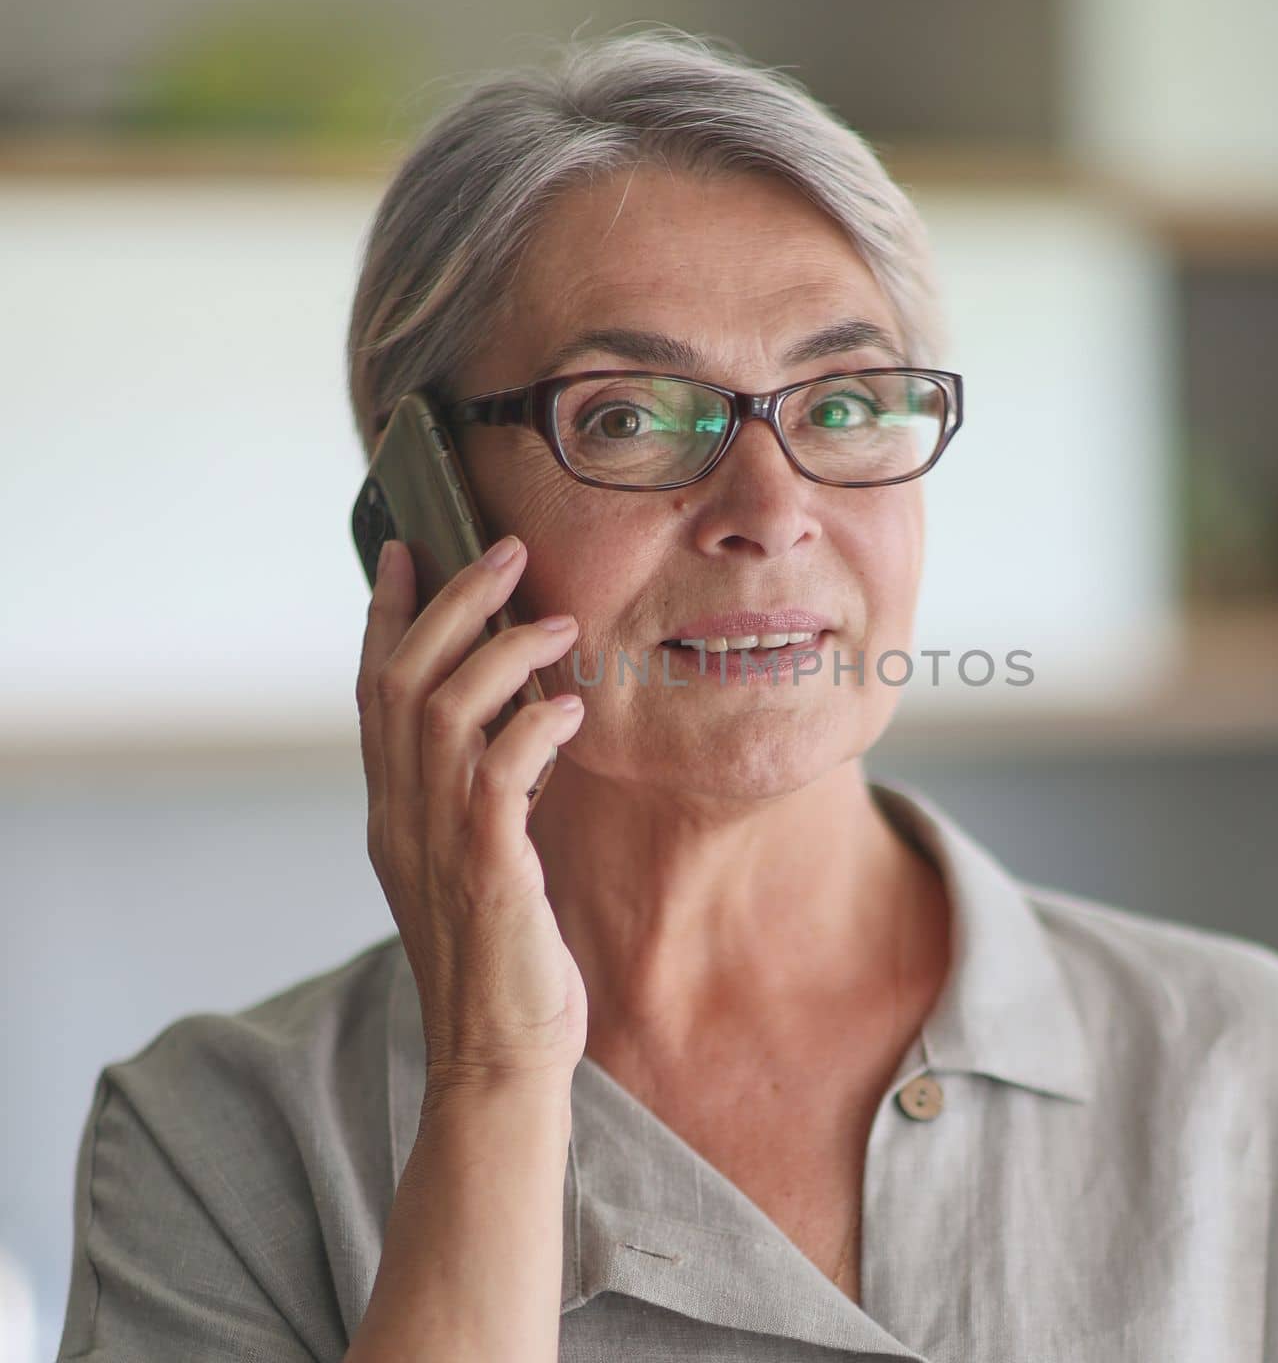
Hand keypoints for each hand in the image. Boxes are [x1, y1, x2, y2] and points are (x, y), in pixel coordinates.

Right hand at [355, 534, 588, 1095]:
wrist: (499, 1060)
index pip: (373, 692)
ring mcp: (435, 844)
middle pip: (402, 681)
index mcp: (392, 812)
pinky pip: (498, 775)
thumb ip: (478, 794)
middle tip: (503, 551)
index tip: (409, 551)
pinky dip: (532, 728)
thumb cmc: (502, 960)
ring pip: (443, 712)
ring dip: (501, 653)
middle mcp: (400, 818)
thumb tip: (513, 724)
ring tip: (556, 620)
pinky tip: (570, 707)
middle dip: (452, 604)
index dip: (388, 617)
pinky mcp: (486, 871)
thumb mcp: (475, 863)